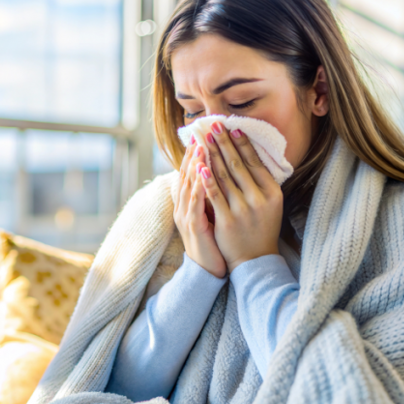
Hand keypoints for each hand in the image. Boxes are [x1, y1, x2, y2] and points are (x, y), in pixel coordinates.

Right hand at [173, 140, 226, 277]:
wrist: (208, 269)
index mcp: (187, 203)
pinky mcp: (193, 226)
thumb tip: (219, 174)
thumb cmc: (213, 240)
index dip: (193, 155)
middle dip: (192, 154)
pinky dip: (198, 187)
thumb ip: (212, 195)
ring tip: (200, 147)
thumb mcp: (211, 213)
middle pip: (185, 175)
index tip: (201, 136)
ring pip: (188, 186)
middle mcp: (183, 207)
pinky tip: (202, 173)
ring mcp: (186, 216)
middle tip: (200, 134)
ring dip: (193, 166)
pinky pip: (194, 203)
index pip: (189, 173)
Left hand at [198, 121, 282, 271]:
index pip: (255, 162)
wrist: (254, 259)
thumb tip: (248, 152)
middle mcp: (260, 199)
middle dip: (224, 143)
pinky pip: (214, 195)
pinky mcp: (227, 220)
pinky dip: (206, 179)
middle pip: (238, 165)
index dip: (242, 143)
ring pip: (224, 176)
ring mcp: (243, 210)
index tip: (232, 128)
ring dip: (212, 154)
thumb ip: (260, 181)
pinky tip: (199, 165)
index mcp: (272, 192)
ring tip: (204, 138)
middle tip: (214, 125)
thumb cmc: (260, 227)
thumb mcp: (269, 203)